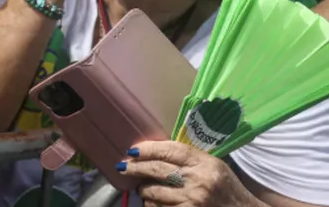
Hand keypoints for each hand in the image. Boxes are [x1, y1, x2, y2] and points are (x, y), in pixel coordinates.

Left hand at [120, 141, 263, 206]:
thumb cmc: (227, 188)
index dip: (148, 148)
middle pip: (156, 169)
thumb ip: (188, 158)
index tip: (133, 150)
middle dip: (135, 167)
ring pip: (153, 191)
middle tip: (123, 166)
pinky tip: (153, 202)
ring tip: (142, 188)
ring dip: (143, 189)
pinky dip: (153, 205)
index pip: (170, 150)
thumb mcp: (213, 166)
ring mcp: (193, 200)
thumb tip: (153, 153)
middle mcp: (198, 180)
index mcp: (205, 163)